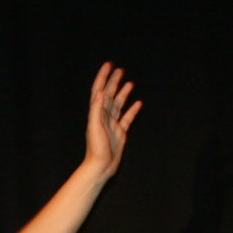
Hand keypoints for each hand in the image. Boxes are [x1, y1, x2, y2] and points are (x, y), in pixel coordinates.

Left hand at [82, 62, 141, 181]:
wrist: (101, 166)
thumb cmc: (96, 148)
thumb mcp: (94, 126)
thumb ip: (97, 108)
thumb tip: (101, 91)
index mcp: (97, 113)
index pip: (99, 90)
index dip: (103, 77)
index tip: (108, 65)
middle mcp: (104, 116)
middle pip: (110, 95)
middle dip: (114, 81)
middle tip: (120, 70)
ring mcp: (113, 124)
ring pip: (119, 104)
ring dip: (123, 93)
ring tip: (130, 83)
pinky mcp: (120, 133)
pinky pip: (127, 118)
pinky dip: (133, 110)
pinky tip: (138, 103)